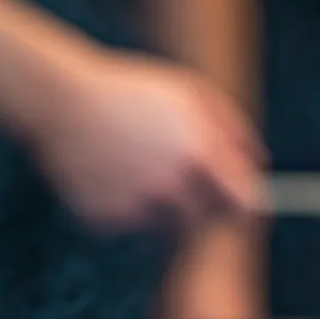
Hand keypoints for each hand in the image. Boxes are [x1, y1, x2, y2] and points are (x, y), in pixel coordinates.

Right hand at [29, 50, 267, 233]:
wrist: (60, 102)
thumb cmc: (130, 92)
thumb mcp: (189, 93)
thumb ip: (233, 130)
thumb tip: (260, 166)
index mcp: (198, 155)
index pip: (242, 204)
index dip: (246, 208)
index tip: (243, 209)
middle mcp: (170, 188)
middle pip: (205, 221)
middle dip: (199, 204)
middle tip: (177, 176)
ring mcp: (136, 209)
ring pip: (165, 226)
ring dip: (161, 207)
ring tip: (137, 167)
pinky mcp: (106, 221)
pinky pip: (128, 225)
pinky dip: (124, 207)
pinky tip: (109, 174)